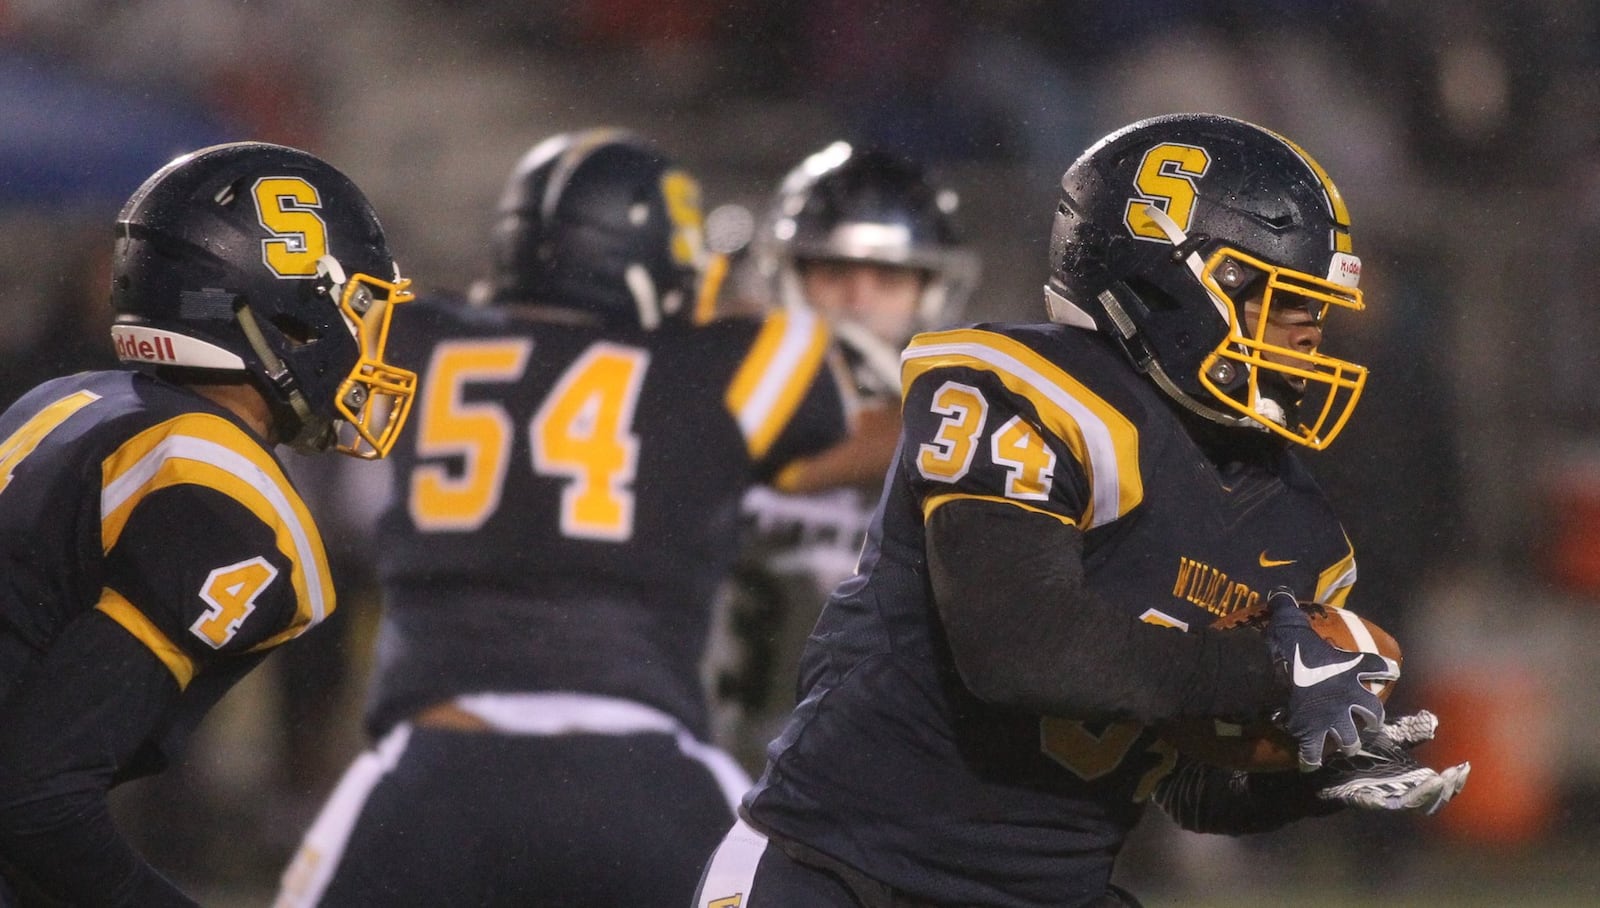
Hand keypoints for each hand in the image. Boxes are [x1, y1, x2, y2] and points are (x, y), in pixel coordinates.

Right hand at [1263, 588, 1397, 770]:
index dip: (1386, 669)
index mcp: (1349, 668)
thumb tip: (1280, 590)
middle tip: (1369, 720)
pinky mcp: (1312, 736)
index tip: (1392, 670)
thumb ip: (1287, 607)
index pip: (1378, 666)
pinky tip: (1308, 763)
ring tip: (1345, 745)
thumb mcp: (1289, 622)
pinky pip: (1313, 753)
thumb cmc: (1287, 649)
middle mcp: (1348, 696)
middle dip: (1373, 718)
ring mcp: (1333, 719)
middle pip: (1372, 710)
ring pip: (1350, 738)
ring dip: (1348, 742)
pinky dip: (1310, 759)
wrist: (1272, 678)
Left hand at [1312, 710, 1470, 813]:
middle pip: (1430, 799)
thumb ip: (1411, 729)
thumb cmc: (1359, 744)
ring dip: (1424, 793)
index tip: (1463, 766)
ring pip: (1407, 802)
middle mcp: (1399, 789)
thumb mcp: (1388, 733)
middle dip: (1445, 789)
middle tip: (1452, 774)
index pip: (1440, 786)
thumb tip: (1434, 721)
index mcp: (1410, 777)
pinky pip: (1374, 802)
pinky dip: (1382, 800)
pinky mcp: (1357, 797)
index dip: (1455, 781)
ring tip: (1436, 779)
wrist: (1325, 750)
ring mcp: (1380, 795)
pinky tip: (1393, 793)